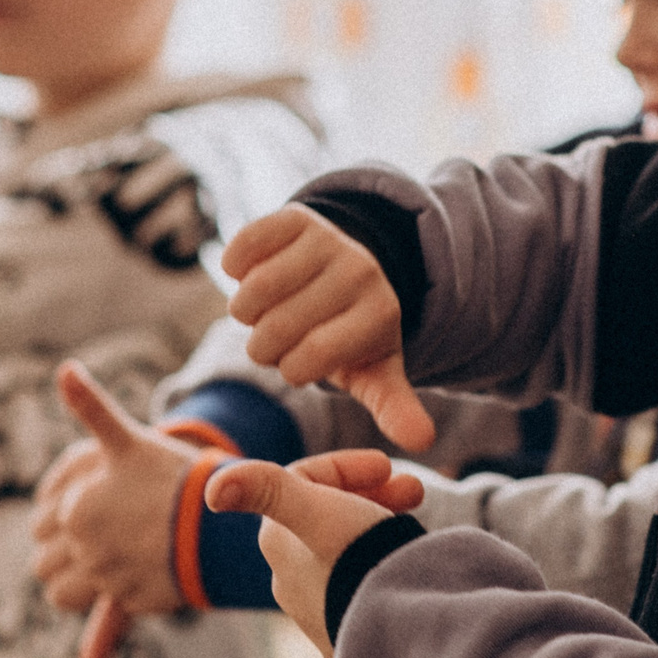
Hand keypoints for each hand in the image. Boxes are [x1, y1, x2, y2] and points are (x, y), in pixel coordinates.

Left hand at [30, 363, 203, 657]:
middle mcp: (86, 548)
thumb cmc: (173, 473)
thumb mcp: (130, 439)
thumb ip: (91, 409)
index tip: (82, 507)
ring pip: (63, 593)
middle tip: (89, 536)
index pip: (43, 522)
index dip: (59, 515)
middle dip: (60, 552)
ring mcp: (108, 578)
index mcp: (76, 509)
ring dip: (71, 586)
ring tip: (96, 566)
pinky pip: (103, 625)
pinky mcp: (131, 603)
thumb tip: (63, 369)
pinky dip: (96, 648)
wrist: (223, 516)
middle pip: (45, 563)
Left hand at [205, 450, 422, 657]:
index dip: (348, 466)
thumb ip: (267, 490)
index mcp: (277, 542)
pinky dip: (382, 560)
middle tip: (414, 491)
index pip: (304, 481)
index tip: (389, 465)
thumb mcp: (317, 513)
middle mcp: (288, 577)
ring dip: (377, 525)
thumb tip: (211, 490)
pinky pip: (362, 579)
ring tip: (414, 525)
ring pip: (345, 547)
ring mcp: (317, 607)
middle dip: (368, 493)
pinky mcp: (346, 631)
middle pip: (324, 513)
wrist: (397, 632)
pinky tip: (405, 562)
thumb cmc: (357, 563)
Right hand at [221, 208, 435, 451]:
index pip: (307, 362)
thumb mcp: (376, 371)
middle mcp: (360, 271)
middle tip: (278, 339)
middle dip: (264, 346)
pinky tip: (252, 276)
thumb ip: (394, 405)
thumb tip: (422, 441)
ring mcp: (328, 240)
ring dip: (245, 311)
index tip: (302, 362)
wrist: (352, 268)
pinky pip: (242, 249)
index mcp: (381, 315)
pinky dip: (235, 269)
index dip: (290, 370)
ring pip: (253, 292)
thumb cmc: (354, 334)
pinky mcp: (296, 216)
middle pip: (276, 329)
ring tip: (264, 312)